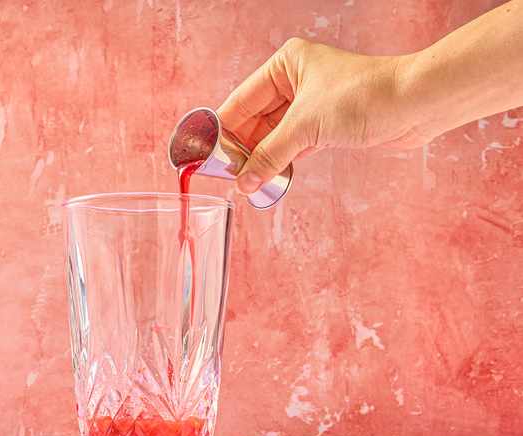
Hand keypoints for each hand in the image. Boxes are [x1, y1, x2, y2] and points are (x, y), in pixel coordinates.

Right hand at [217, 39, 421, 195]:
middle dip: (242, 150)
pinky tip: (268, 179)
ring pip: (272, 136)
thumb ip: (269, 155)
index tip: (207, 159)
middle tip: (227, 178)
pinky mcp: (325, 124)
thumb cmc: (365, 96)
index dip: (223, 131)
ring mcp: (310, 103)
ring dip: (261, 159)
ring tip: (246, 183)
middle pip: (254, 121)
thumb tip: (243, 182)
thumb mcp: (305, 126)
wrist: (416, 103)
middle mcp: (295, 81)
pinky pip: (292, 145)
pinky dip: (281, 162)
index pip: (240, 102)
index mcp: (286, 65)